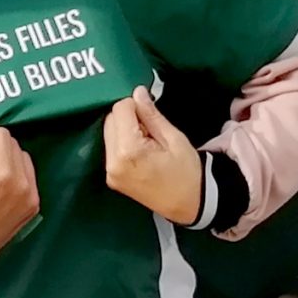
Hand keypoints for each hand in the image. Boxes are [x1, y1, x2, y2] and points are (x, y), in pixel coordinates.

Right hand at [0, 118, 40, 288]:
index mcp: (3, 175)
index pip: (1, 135)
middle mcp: (24, 184)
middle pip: (14, 145)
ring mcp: (32, 196)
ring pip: (23, 158)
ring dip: (8, 160)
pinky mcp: (34, 206)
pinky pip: (28, 176)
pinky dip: (16, 175)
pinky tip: (0, 190)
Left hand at [102, 86, 203, 222]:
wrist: (188, 205)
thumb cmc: (187, 172)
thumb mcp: (174, 139)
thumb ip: (151, 115)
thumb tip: (137, 92)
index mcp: (129, 151)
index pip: (120, 110)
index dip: (135, 105)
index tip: (151, 114)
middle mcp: (113, 162)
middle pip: (110, 120)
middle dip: (127, 116)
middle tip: (150, 128)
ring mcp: (110, 172)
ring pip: (108, 132)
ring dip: (124, 128)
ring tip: (147, 140)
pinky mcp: (111, 178)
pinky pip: (111, 148)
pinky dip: (122, 141)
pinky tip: (141, 149)